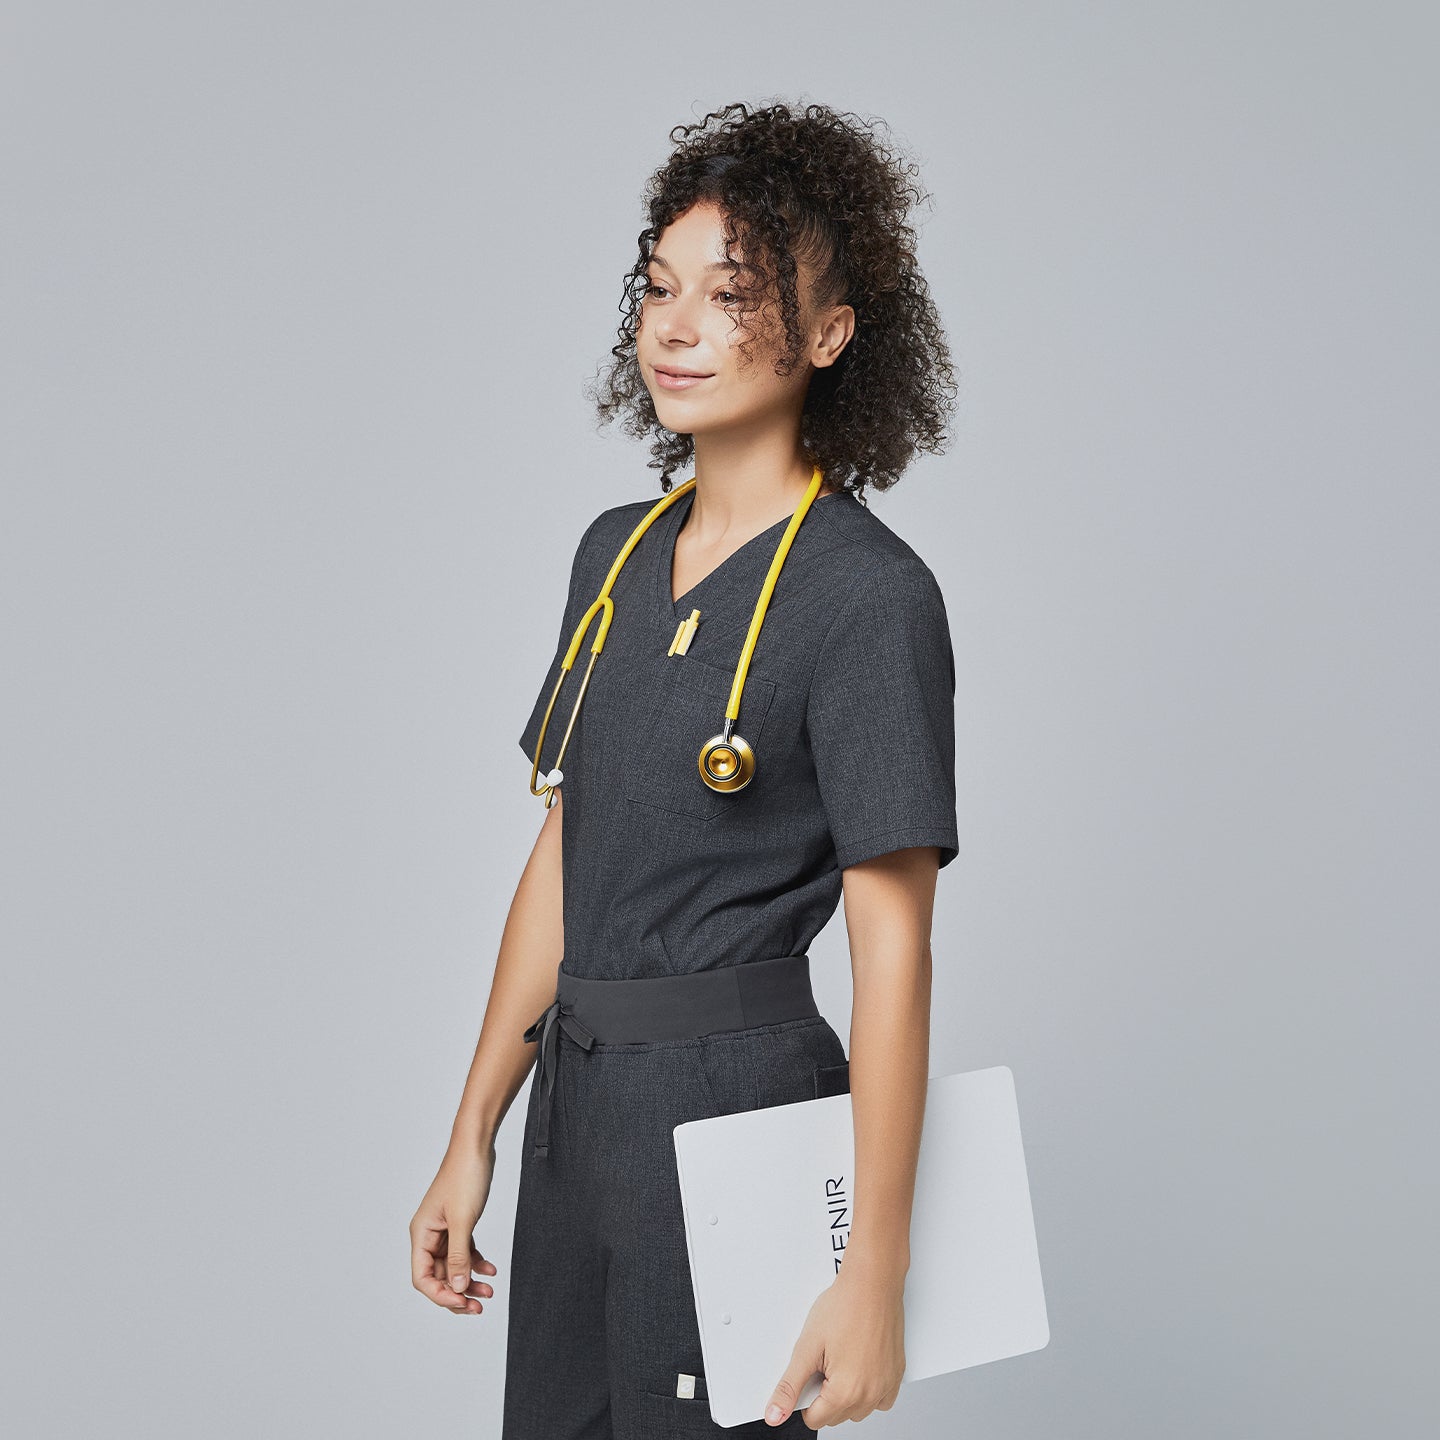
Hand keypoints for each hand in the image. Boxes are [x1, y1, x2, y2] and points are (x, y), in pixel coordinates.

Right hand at [410, 1143, 500, 1314]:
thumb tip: (457, 1289)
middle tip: (479, 1306)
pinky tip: (491, 1270)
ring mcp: (444, 1229)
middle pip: (437, 1276)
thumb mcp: (463, 1220)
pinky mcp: (459, 1223)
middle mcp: (429, 1234)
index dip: (441, 1295)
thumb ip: (459, 1257)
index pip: (422, 1278)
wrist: (476, 1146)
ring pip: (453, 1266)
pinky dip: (476, 1262)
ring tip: (489, 1292)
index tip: (463, 1302)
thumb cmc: (465, 1176)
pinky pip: (464, 1251)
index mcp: (421, 1234)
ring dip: (469, 1280)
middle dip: (457, 1293)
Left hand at [763, 1254, 906, 1428]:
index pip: (814, 1419)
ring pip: (858, 1410)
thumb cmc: (843, 1306)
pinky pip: (880, 1400)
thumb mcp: (806, 1347)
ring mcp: (886, 1386)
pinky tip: (860, 1365)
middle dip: (825, 1394)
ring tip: (841, 1358)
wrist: (872, 1282)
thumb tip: (773, 1415)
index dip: (805, 1396)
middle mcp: (870, 1395)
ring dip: (847, 1394)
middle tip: (825, 1360)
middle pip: (836, 1416)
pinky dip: (868, 1390)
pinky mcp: (897, 1375)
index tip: (810, 1371)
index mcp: (845, 1392)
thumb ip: (789, 1387)